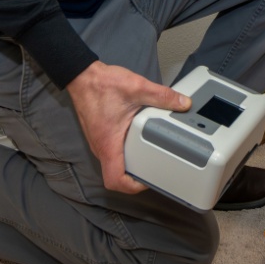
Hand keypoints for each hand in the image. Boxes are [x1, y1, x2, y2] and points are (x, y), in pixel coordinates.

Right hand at [65, 61, 190, 193]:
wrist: (82, 76)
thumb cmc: (101, 84)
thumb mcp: (137, 88)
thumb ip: (162, 96)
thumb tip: (182, 103)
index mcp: (108, 144)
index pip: (115, 181)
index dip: (133, 187)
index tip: (148, 181)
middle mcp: (101, 147)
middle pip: (117, 176)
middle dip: (136, 178)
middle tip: (156, 170)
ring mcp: (100, 143)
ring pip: (115, 165)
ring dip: (131, 166)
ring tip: (151, 158)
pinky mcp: (102, 136)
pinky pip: (114, 153)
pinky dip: (126, 154)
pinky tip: (139, 143)